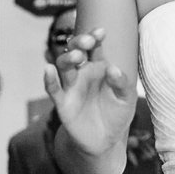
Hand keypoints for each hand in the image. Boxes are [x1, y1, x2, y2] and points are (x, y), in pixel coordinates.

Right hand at [41, 27, 136, 156]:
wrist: (106, 141)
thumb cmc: (117, 115)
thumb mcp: (126, 99)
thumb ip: (122, 83)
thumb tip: (112, 68)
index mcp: (99, 67)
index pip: (94, 46)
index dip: (94, 37)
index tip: (101, 32)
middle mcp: (82, 73)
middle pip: (75, 51)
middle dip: (79, 43)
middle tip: (88, 41)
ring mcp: (71, 87)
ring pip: (63, 66)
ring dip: (68, 58)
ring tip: (76, 56)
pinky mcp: (63, 103)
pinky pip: (53, 89)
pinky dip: (49, 79)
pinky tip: (48, 69)